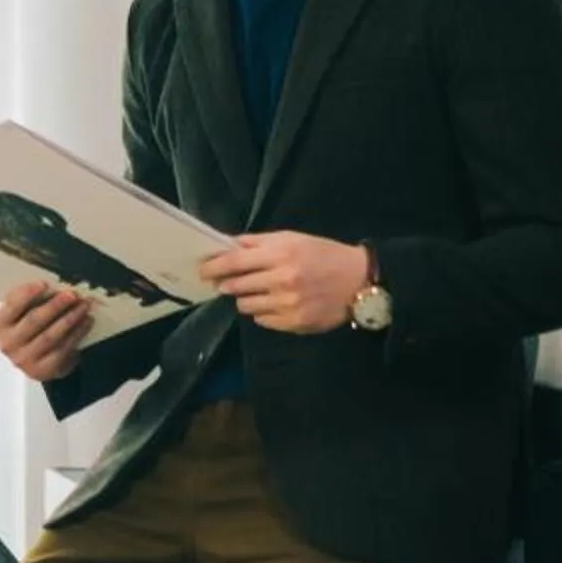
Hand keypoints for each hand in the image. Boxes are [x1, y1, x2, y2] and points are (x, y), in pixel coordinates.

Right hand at [0, 280, 91, 382]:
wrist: (36, 362)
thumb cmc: (29, 330)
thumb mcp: (21, 314)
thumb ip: (28, 301)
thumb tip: (51, 286)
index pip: (11, 306)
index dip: (27, 294)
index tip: (44, 284)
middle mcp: (7, 343)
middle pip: (34, 320)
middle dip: (55, 305)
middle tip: (72, 295)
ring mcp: (23, 359)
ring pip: (51, 335)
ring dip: (70, 318)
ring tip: (83, 306)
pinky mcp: (42, 370)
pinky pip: (62, 349)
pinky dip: (77, 333)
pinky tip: (86, 322)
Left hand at [196, 232, 369, 333]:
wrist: (360, 281)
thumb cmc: (323, 255)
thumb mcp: (292, 239)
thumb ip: (257, 242)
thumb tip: (224, 244)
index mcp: (280, 255)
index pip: (234, 262)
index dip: (213, 267)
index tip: (201, 270)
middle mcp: (282, 280)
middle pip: (236, 286)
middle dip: (226, 284)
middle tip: (225, 282)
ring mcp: (288, 304)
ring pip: (245, 306)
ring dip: (245, 299)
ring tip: (257, 292)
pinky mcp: (295, 323)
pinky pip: (262, 320)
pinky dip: (262, 312)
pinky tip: (274, 303)